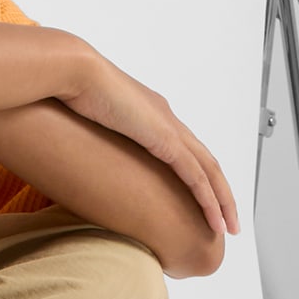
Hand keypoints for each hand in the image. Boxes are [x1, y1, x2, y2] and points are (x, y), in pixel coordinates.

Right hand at [56, 45, 240, 244]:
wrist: (74, 71)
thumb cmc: (70, 89)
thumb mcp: (88, 118)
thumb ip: (96, 133)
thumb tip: (82, 150)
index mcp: (151, 112)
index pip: (184, 149)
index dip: (197, 175)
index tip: (200, 198)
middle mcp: (167, 118)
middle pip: (206, 161)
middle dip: (220, 192)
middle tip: (228, 219)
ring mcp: (169, 128)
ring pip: (209, 171)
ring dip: (222, 201)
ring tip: (229, 227)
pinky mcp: (165, 140)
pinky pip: (196, 176)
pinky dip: (208, 199)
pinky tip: (215, 219)